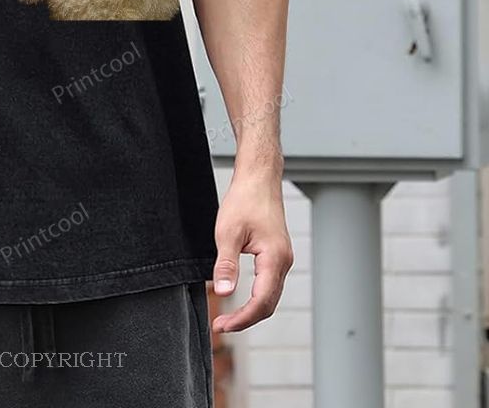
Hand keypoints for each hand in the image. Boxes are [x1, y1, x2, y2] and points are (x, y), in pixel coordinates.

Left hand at [211, 168, 293, 331]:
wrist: (258, 179)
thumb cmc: (244, 200)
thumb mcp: (227, 232)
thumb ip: (226, 264)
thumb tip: (223, 293)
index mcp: (274, 259)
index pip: (261, 302)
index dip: (242, 319)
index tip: (221, 326)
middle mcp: (284, 262)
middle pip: (268, 305)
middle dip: (246, 319)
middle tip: (221, 326)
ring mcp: (283, 259)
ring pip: (270, 296)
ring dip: (251, 310)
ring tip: (228, 318)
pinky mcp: (277, 255)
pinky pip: (270, 284)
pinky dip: (256, 297)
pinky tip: (240, 299)